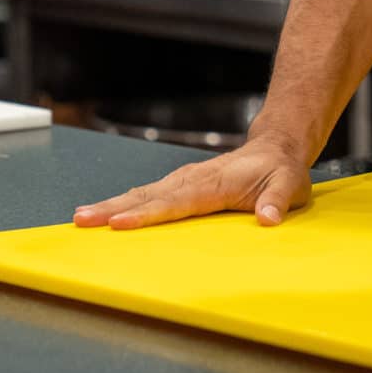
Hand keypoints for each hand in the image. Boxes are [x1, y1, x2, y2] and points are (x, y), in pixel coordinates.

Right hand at [73, 136, 312, 228]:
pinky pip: (149, 194)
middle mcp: (193, 179)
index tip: (120, 224)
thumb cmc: (281, 170)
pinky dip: (125, 203)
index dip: (148, 214)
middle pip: (148, 196)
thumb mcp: (290, 185)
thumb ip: (277, 200)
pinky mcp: (181, 184)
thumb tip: (268, 219)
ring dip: (112, 205)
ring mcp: (184, 180)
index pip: (176, 202)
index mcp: (214, 183)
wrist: (275, 148)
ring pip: (143, 193)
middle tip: (83, 220)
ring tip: (82, 218)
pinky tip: (106, 213)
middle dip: (114, 208)